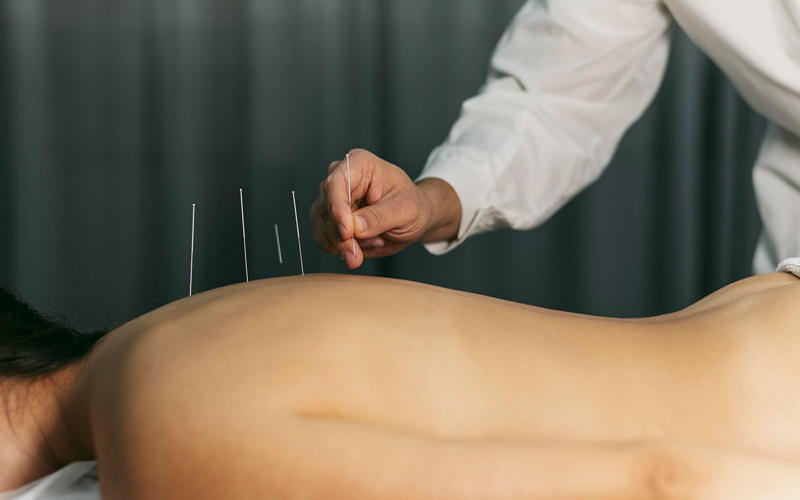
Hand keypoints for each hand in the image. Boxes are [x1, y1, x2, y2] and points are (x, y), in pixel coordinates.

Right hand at [310, 149, 460, 268]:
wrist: (413, 220)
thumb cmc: (412, 206)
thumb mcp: (405, 210)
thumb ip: (379, 217)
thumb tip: (355, 227)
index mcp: (360, 164)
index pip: (336, 183)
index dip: (338, 210)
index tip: (348, 233)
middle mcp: (340, 178)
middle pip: (325, 208)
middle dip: (341, 236)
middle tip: (357, 255)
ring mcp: (332, 199)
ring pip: (322, 226)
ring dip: (343, 244)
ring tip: (375, 243)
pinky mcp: (330, 219)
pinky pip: (323, 238)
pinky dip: (341, 249)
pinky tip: (364, 246)